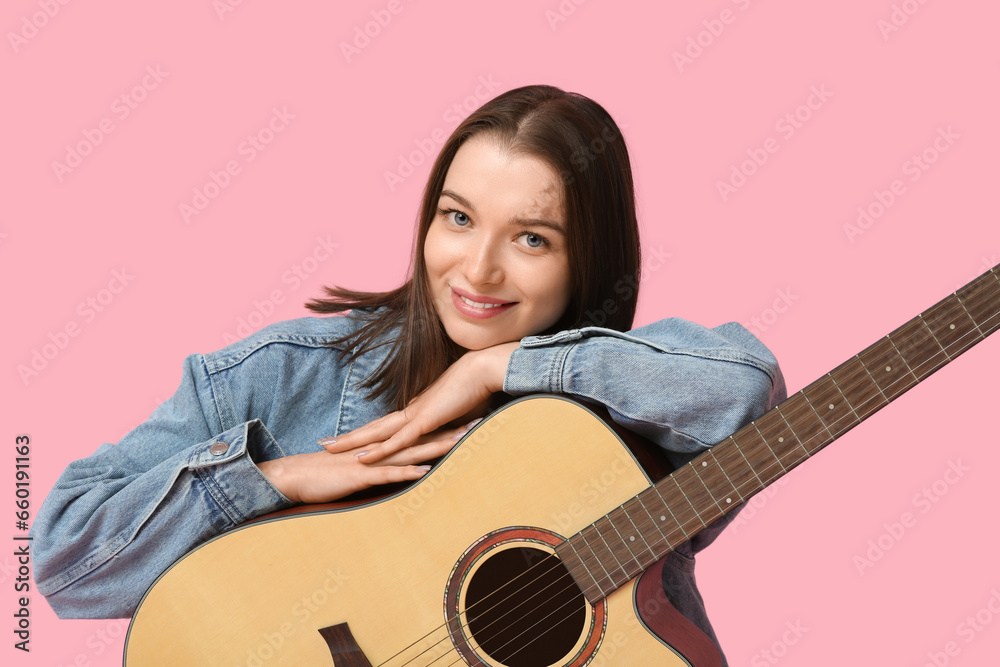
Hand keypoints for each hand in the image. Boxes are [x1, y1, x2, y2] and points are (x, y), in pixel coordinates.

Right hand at [257, 422, 473, 503]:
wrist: (295, 476)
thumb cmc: (326, 475)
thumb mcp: (362, 468)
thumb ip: (382, 464)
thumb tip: (401, 466)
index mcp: (384, 447)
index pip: (419, 436)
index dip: (444, 428)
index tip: (470, 420)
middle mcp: (382, 450)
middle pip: (423, 439)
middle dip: (451, 431)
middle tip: (480, 422)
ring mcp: (372, 461)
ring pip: (411, 452)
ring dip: (437, 447)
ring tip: (463, 440)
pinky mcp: (360, 475)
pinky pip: (387, 473)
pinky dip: (407, 473)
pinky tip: (426, 472)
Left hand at [319, 341, 518, 463]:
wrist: (481, 370)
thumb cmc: (474, 390)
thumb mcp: (458, 413)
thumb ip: (448, 424)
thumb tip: (449, 432)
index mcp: (417, 410)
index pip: (385, 424)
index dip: (366, 431)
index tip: (348, 438)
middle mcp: (410, 412)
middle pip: (373, 427)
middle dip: (348, 436)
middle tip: (323, 443)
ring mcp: (416, 416)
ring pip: (377, 433)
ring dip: (352, 441)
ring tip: (329, 448)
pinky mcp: (425, 421)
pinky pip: (398, 440)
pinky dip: (379, 450)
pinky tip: (363, 458)